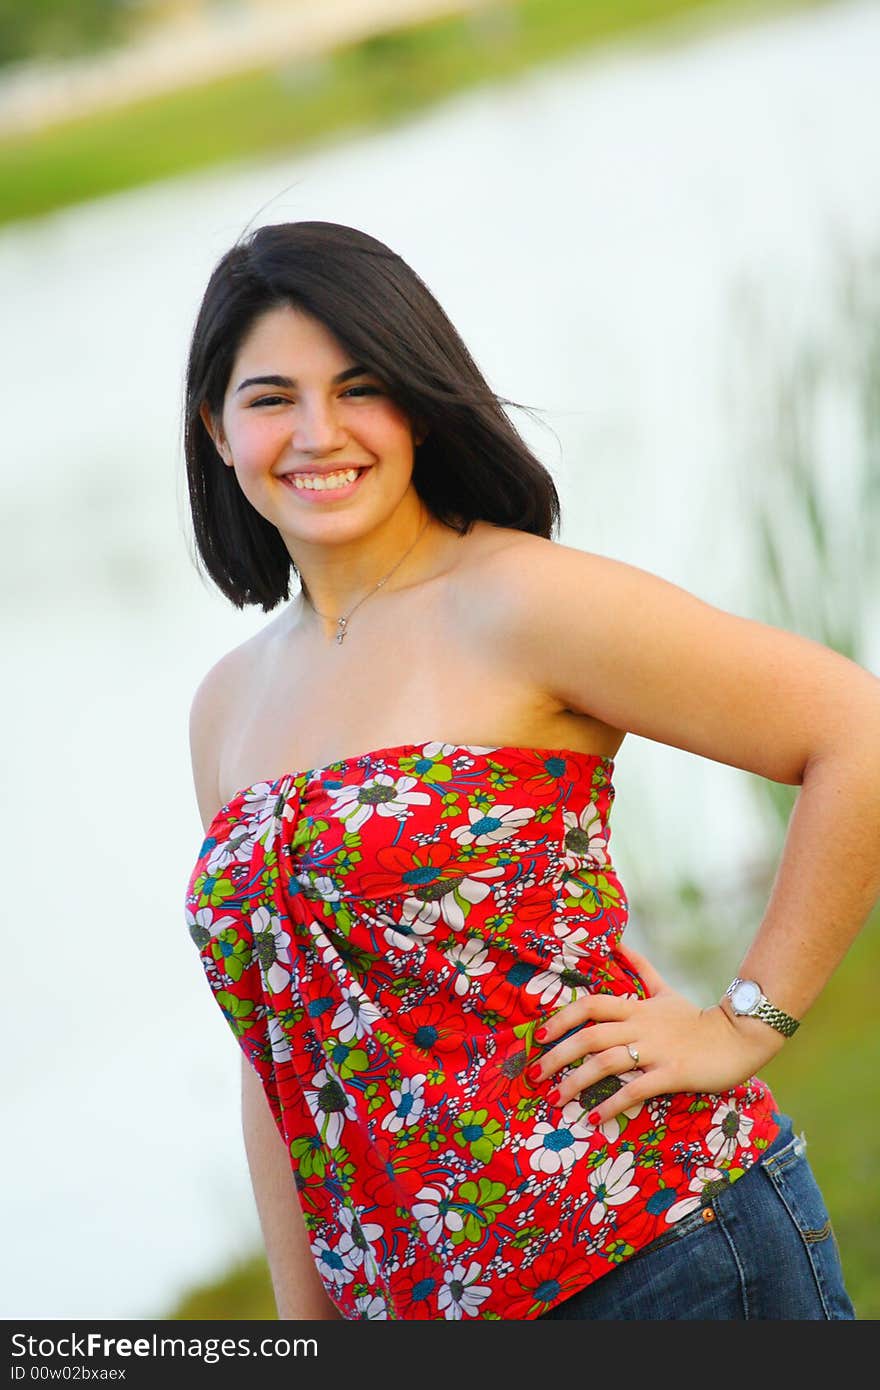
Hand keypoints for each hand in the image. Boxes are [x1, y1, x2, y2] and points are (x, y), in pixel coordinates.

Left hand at [529, 940, 787, 1125]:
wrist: (738, 1038)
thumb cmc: (696, 1019)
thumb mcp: (664, 991)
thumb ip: (640, 970)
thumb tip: (618, 943)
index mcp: (636, 1008)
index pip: (590, 1005)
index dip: (562, 1019)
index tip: (541, 1036)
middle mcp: (641, 1026)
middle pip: (589, 1036)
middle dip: (558, 1056)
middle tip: (535, 1075)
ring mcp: (656, 1050)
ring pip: (606, 1063)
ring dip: (576, 1083)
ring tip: (557, 1100)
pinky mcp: (672, 1073)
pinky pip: (635, 1089)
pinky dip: (612, 1104)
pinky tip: (595, 1117)